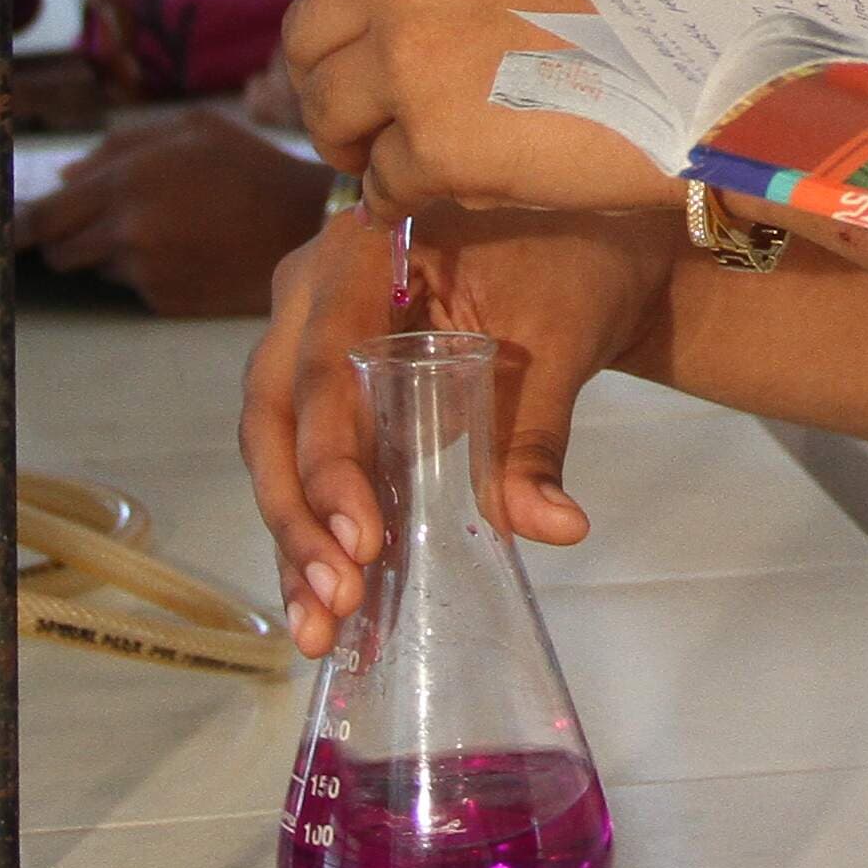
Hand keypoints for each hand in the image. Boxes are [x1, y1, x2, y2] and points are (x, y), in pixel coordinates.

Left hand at [20, 110, 333, 316]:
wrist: (304, 225)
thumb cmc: (248, 166)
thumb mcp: (190, 130)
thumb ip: (119, 146)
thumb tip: (63, 178)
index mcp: (128, 181)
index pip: (44, 216)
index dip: (22, 226)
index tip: (11, 230)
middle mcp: (128, 230)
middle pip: (60, 251)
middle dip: (65, 239)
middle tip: (95, 224)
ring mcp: (145, 271)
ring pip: (99, 268)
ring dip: (113, 252)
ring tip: (167, 229)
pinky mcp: (164, 301)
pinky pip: (135, 287)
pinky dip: (148, 271)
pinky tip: (188, 251)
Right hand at [240, 199, 679, 652]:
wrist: (593, 241)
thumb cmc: (573, 264)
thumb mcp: (558, 343)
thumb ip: (536, 434)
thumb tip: (553, 526)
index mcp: (361, 250)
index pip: (321, 364)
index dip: (330, 460)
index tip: (363, 540)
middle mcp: (314, 290)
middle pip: (274, 413)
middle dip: (299, 515)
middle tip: (337, 597)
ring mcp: (310, 338)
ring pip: (276, 447)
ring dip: (294, 538)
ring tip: (320, 626)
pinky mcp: (330, 390)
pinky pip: (303, 460)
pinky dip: (313, 530)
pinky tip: (324, 608)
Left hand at [272, 0, 674, 218]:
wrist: (713, 76)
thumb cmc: (651, 15)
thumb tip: (395, 20)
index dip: (354, 29)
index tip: (373, 63)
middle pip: (308, 41)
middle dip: (328, 88)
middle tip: (361, 128)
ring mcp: (409, 55)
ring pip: (327, 115)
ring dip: (357, 148)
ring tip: (399, 166)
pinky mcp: (429, 141)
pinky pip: (379, 185)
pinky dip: (402, 200)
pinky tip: (444, 197)